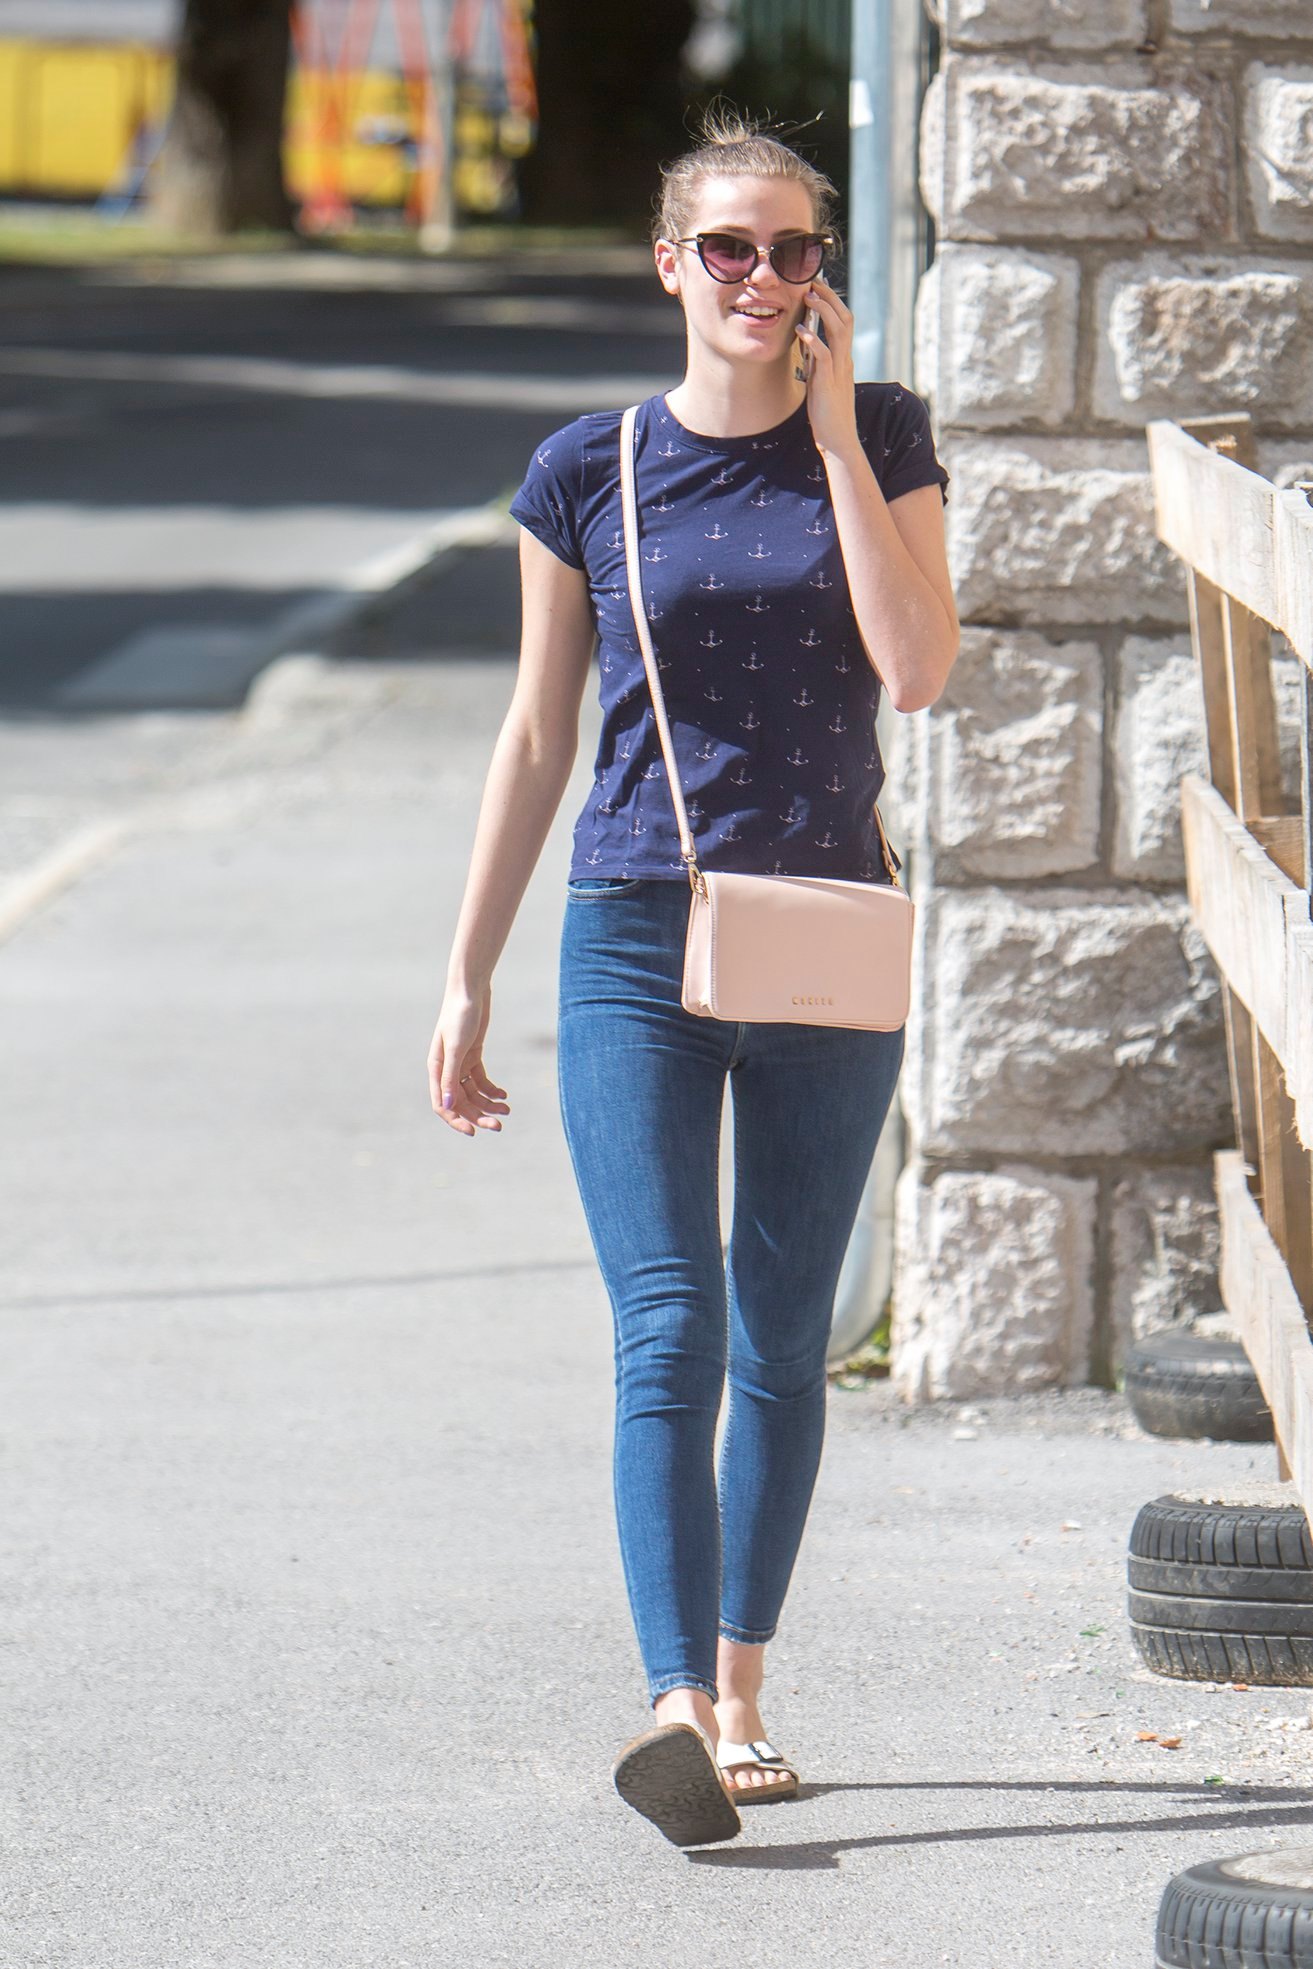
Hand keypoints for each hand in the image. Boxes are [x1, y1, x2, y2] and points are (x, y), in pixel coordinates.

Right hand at [427, 983, 508, 1136]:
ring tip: (507, 1110)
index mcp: (437, 1070)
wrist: (470, 990)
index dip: (456, 1121)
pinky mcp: (473, 1055)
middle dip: (478, 1115)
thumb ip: (452, 1077)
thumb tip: (447, 1107)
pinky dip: (492, 1090)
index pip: (442, 1105)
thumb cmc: (459, 1016)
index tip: (474, 1132)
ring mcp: (460, 1063)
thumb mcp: (457, 1048)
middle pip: (461, 1102)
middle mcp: (446, 1069)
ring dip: (488, 1104)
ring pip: (473, 1093)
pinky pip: (481, 1080)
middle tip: (499, 1126)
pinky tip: (504, 1095)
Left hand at [797, 277, 858, 460]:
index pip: (843, 321)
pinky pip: (825, 356)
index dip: (831, 301)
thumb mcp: (821, 380)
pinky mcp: (830, 384)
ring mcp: (840, 371)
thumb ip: (818, 361)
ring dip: (824, 311)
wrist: (838, 441)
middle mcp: (845, 360)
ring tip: (808, 297)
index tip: (816, 285)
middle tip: (812, 281)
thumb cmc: (827, 414)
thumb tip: (807, 341)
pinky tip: (801, 329)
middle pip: (845, 318)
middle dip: (830, 297)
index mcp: (844, 359)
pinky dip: (814, 340)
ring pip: (840, 331)